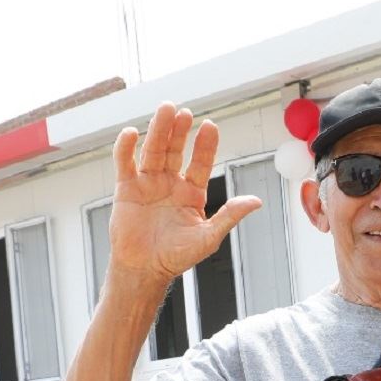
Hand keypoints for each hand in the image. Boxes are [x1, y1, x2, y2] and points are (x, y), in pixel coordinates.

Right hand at [108, 103, 261, 292]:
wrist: (144, 269)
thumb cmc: (176, 257)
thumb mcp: (208, 237)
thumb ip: (230, 216)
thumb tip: (256, 201)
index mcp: (191, 192)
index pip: (200, 162)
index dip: (205, 145)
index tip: (210, 126)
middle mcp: (170, 183)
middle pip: (175, 149)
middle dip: (180, 130)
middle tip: (184, 112)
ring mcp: (148, 183)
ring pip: (153, 150)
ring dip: (158, 130)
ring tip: (165, 110)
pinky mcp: (126, 188)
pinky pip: (125, 162)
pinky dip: (126, 147)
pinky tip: (132, 133)